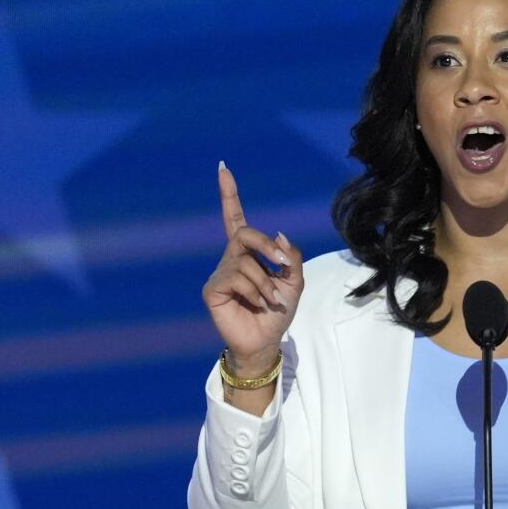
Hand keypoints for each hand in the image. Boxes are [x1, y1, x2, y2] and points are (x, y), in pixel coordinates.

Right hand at [202, 162, 304, 374]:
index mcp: (249, 253)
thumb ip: (290, 255)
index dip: (229, 194)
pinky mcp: (213, 289)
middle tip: (282, 263)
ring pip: (246, 261)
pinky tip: (257, 304)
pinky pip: (237, 278)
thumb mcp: (295, 280)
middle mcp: (231, 259)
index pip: (235, 218)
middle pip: (245, 233)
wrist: (266, 340)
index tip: (222, 168)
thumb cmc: (278, 311)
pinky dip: (255, 291)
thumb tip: (276, 234)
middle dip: (267, 246)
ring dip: (266, 282)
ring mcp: (220, 273)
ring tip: (272, 300)